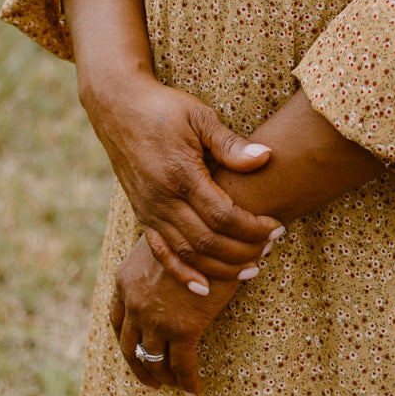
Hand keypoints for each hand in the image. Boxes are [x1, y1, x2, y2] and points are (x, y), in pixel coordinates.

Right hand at [78, 53, 282, 290]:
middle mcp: (162, 199)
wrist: (117, 106)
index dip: (253, 227)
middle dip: (244, 251)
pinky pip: (161, 254)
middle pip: (208, 241)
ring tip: (251, 269)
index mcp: (180, 174)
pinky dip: (182, 275)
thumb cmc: (164, 108)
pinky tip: (204, 289)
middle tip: (271, 247)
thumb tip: (266, 158)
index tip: (278, 227)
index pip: (223, 215)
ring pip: (187, 254)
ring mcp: (150, 210)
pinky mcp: (142, 214)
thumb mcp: (199, 116)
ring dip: (221, 267)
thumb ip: (230, 144)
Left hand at [110, 235, 237, 395]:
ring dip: (162, 376)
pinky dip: (187, 382)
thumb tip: (165, 271)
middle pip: (129, 346)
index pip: (116, 320)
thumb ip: (154, 262)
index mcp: (124, 280)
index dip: (126, 339)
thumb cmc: (193, 229)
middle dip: (139, 366)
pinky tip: (193, 390)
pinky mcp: (184, 329)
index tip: (135, 352)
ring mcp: (156, 319)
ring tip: (173, 384)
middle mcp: (134, 303)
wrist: (213, 229)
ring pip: (154, 360)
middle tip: (151, 380)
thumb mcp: (161, 242)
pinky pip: (182, 366)